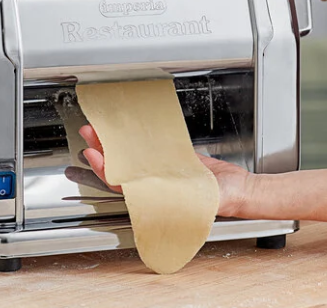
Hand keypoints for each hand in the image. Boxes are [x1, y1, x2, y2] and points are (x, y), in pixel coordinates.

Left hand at [79, 125, 254, 217]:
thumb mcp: (199, 199)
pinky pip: (148, 148)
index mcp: (153, 195)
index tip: (92, 153)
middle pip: (120, 165)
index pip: (120, 183)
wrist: (237, 189)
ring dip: (115, 142)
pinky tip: (129, 129)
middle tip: (89, 131)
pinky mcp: (169, 158)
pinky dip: (137, 138)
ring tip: (102, 127)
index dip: (103, 168)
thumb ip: (178, 197)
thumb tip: (152, 193)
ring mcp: (159, 170)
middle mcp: (151, 183)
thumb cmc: (220, 199)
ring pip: (130, 155)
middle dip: (102, 148)